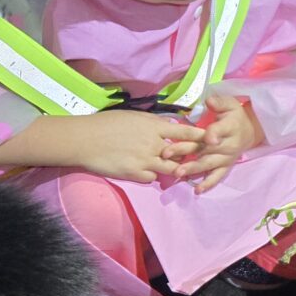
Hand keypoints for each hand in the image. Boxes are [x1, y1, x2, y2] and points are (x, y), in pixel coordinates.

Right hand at [73, 111, 206, 183]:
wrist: (84, 139)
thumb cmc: (106, 123)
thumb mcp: (134, 117)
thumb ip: (153, 124)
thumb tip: (168, 126)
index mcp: (154, 126)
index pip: (185, 131)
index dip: (200, 136)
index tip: (211, 138)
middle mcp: (153, 144)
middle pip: (182, 153)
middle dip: (190, 155)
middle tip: (196, 157)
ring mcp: (145, 160)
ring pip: (171, 169)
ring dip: (173, 169)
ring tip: (175, 168)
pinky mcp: (134, 173)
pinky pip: (152, 178)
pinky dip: (152, 175)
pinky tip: (146, 171)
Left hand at [176, 94, 264, 192]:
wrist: (250, 131)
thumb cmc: (234, 115)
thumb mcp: (230, 104)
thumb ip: (219, 103)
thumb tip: (209, 100)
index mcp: (230, 127)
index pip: (220, 131)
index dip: (213, 134)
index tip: (207, 138)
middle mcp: (229, 144)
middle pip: (207, 148)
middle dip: (187, 152)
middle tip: (168, 154)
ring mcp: (227, 157)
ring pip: (209, 163)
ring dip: (193, 168)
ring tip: (178, 173)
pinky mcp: (226, 166)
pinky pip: (217, 176)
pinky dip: (208, 183)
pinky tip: (197, 190)